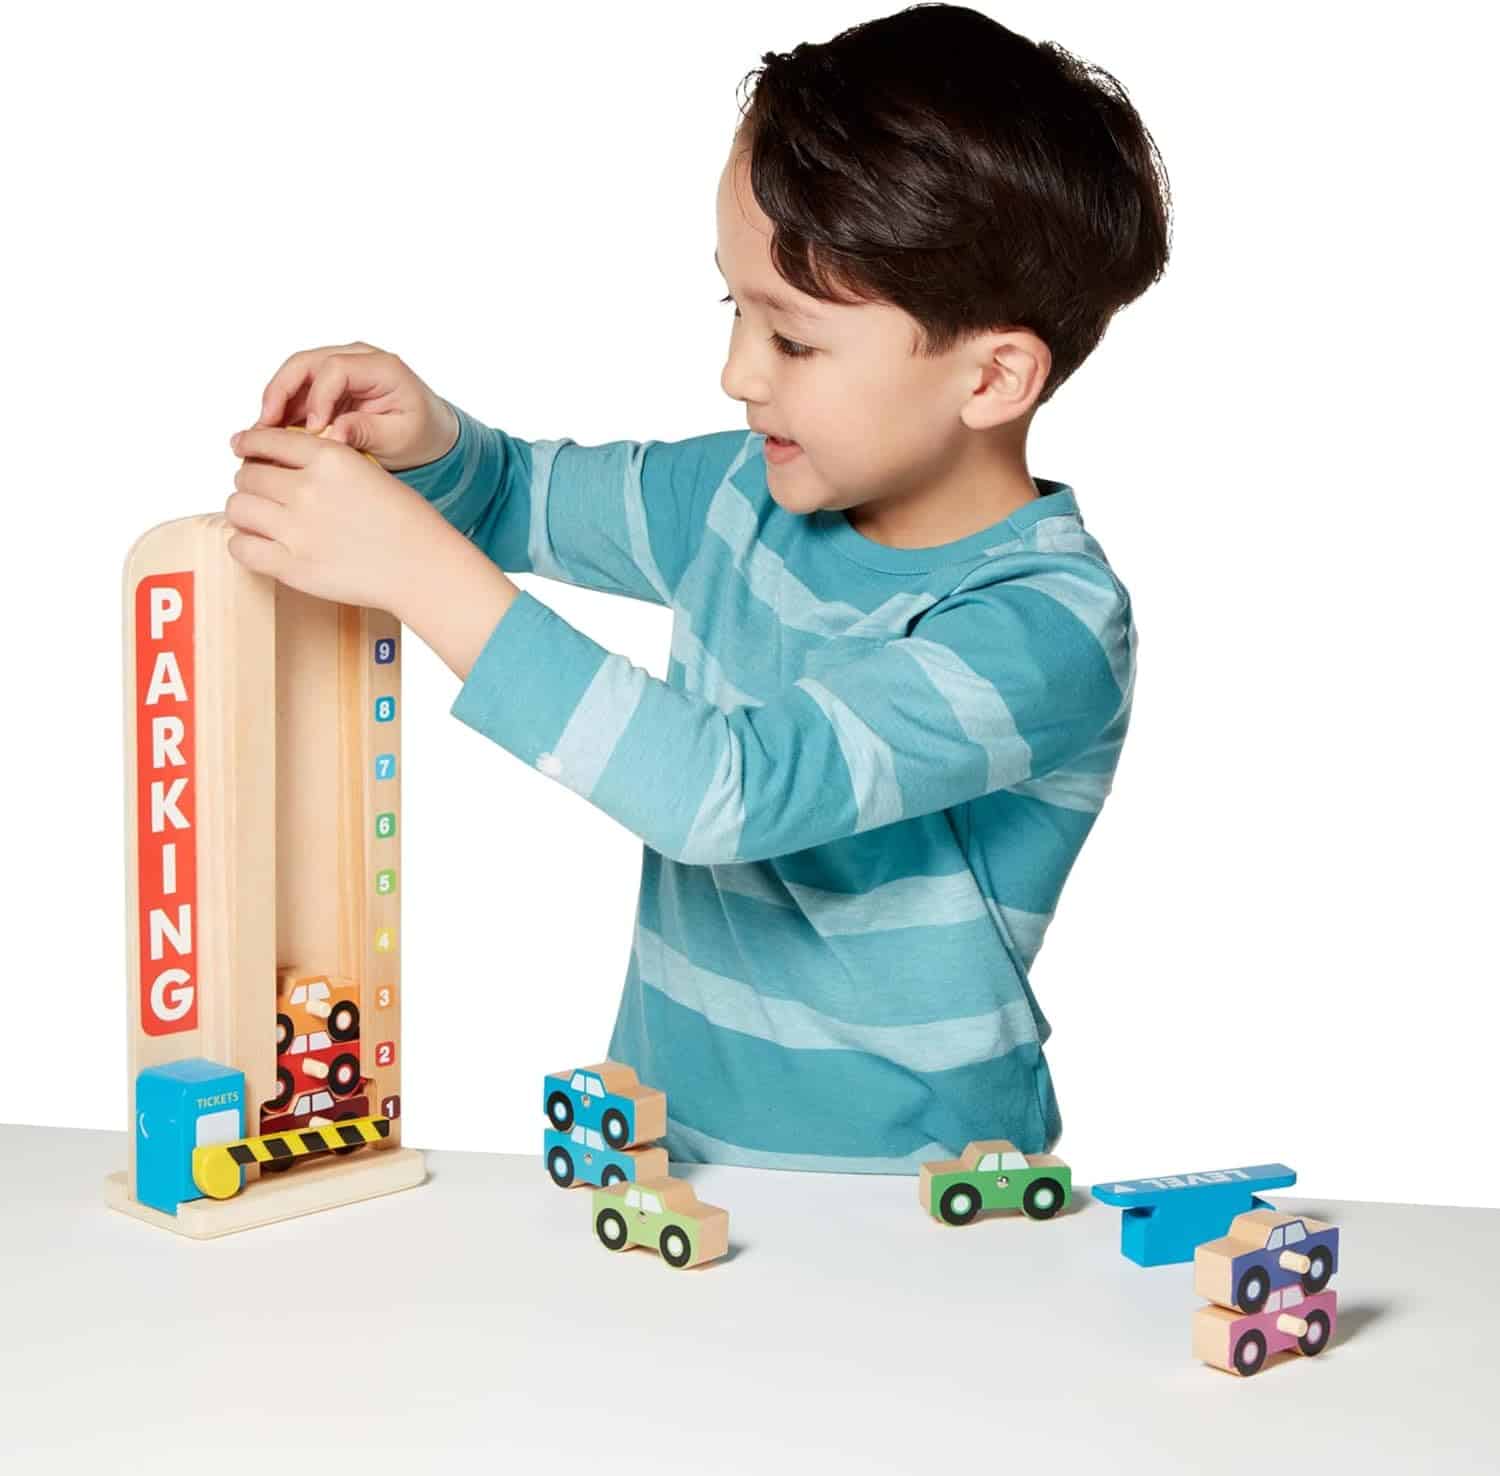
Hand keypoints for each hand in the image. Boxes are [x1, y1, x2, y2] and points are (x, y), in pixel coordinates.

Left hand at [225, 424, 455, 613]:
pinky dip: (243, 543)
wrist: (423, 567)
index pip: (266, 440)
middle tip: (261, 493)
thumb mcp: (368, 472)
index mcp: (329, 459)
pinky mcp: (292, 566)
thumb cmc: (406, 523)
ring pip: (238, 507)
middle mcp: (308, 489)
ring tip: (258, 519)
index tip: (240, 447)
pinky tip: (258, 544)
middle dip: (251, 482)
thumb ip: (326, 465)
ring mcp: (297, 529)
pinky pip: (241, 546)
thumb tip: (283, 467)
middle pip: (247, 475)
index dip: (248, 444)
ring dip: (244, 511)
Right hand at [248, 339, 458, 470]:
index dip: (317, 398)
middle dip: (281, 392)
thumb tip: (331, 436)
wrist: (429, 432)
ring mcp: (341, 366)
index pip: (335, 369)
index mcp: (382, 367)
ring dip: (276, 401)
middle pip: (306, 363)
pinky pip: (298, 389)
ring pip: (296, 373)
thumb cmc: (420, 433)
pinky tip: (272, 432)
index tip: (313, 430)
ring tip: (262, 432)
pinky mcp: (328, 383)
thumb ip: (366, 432)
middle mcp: (357, 358)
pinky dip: (284, 408)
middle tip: (265, 426)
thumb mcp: (400, 438)